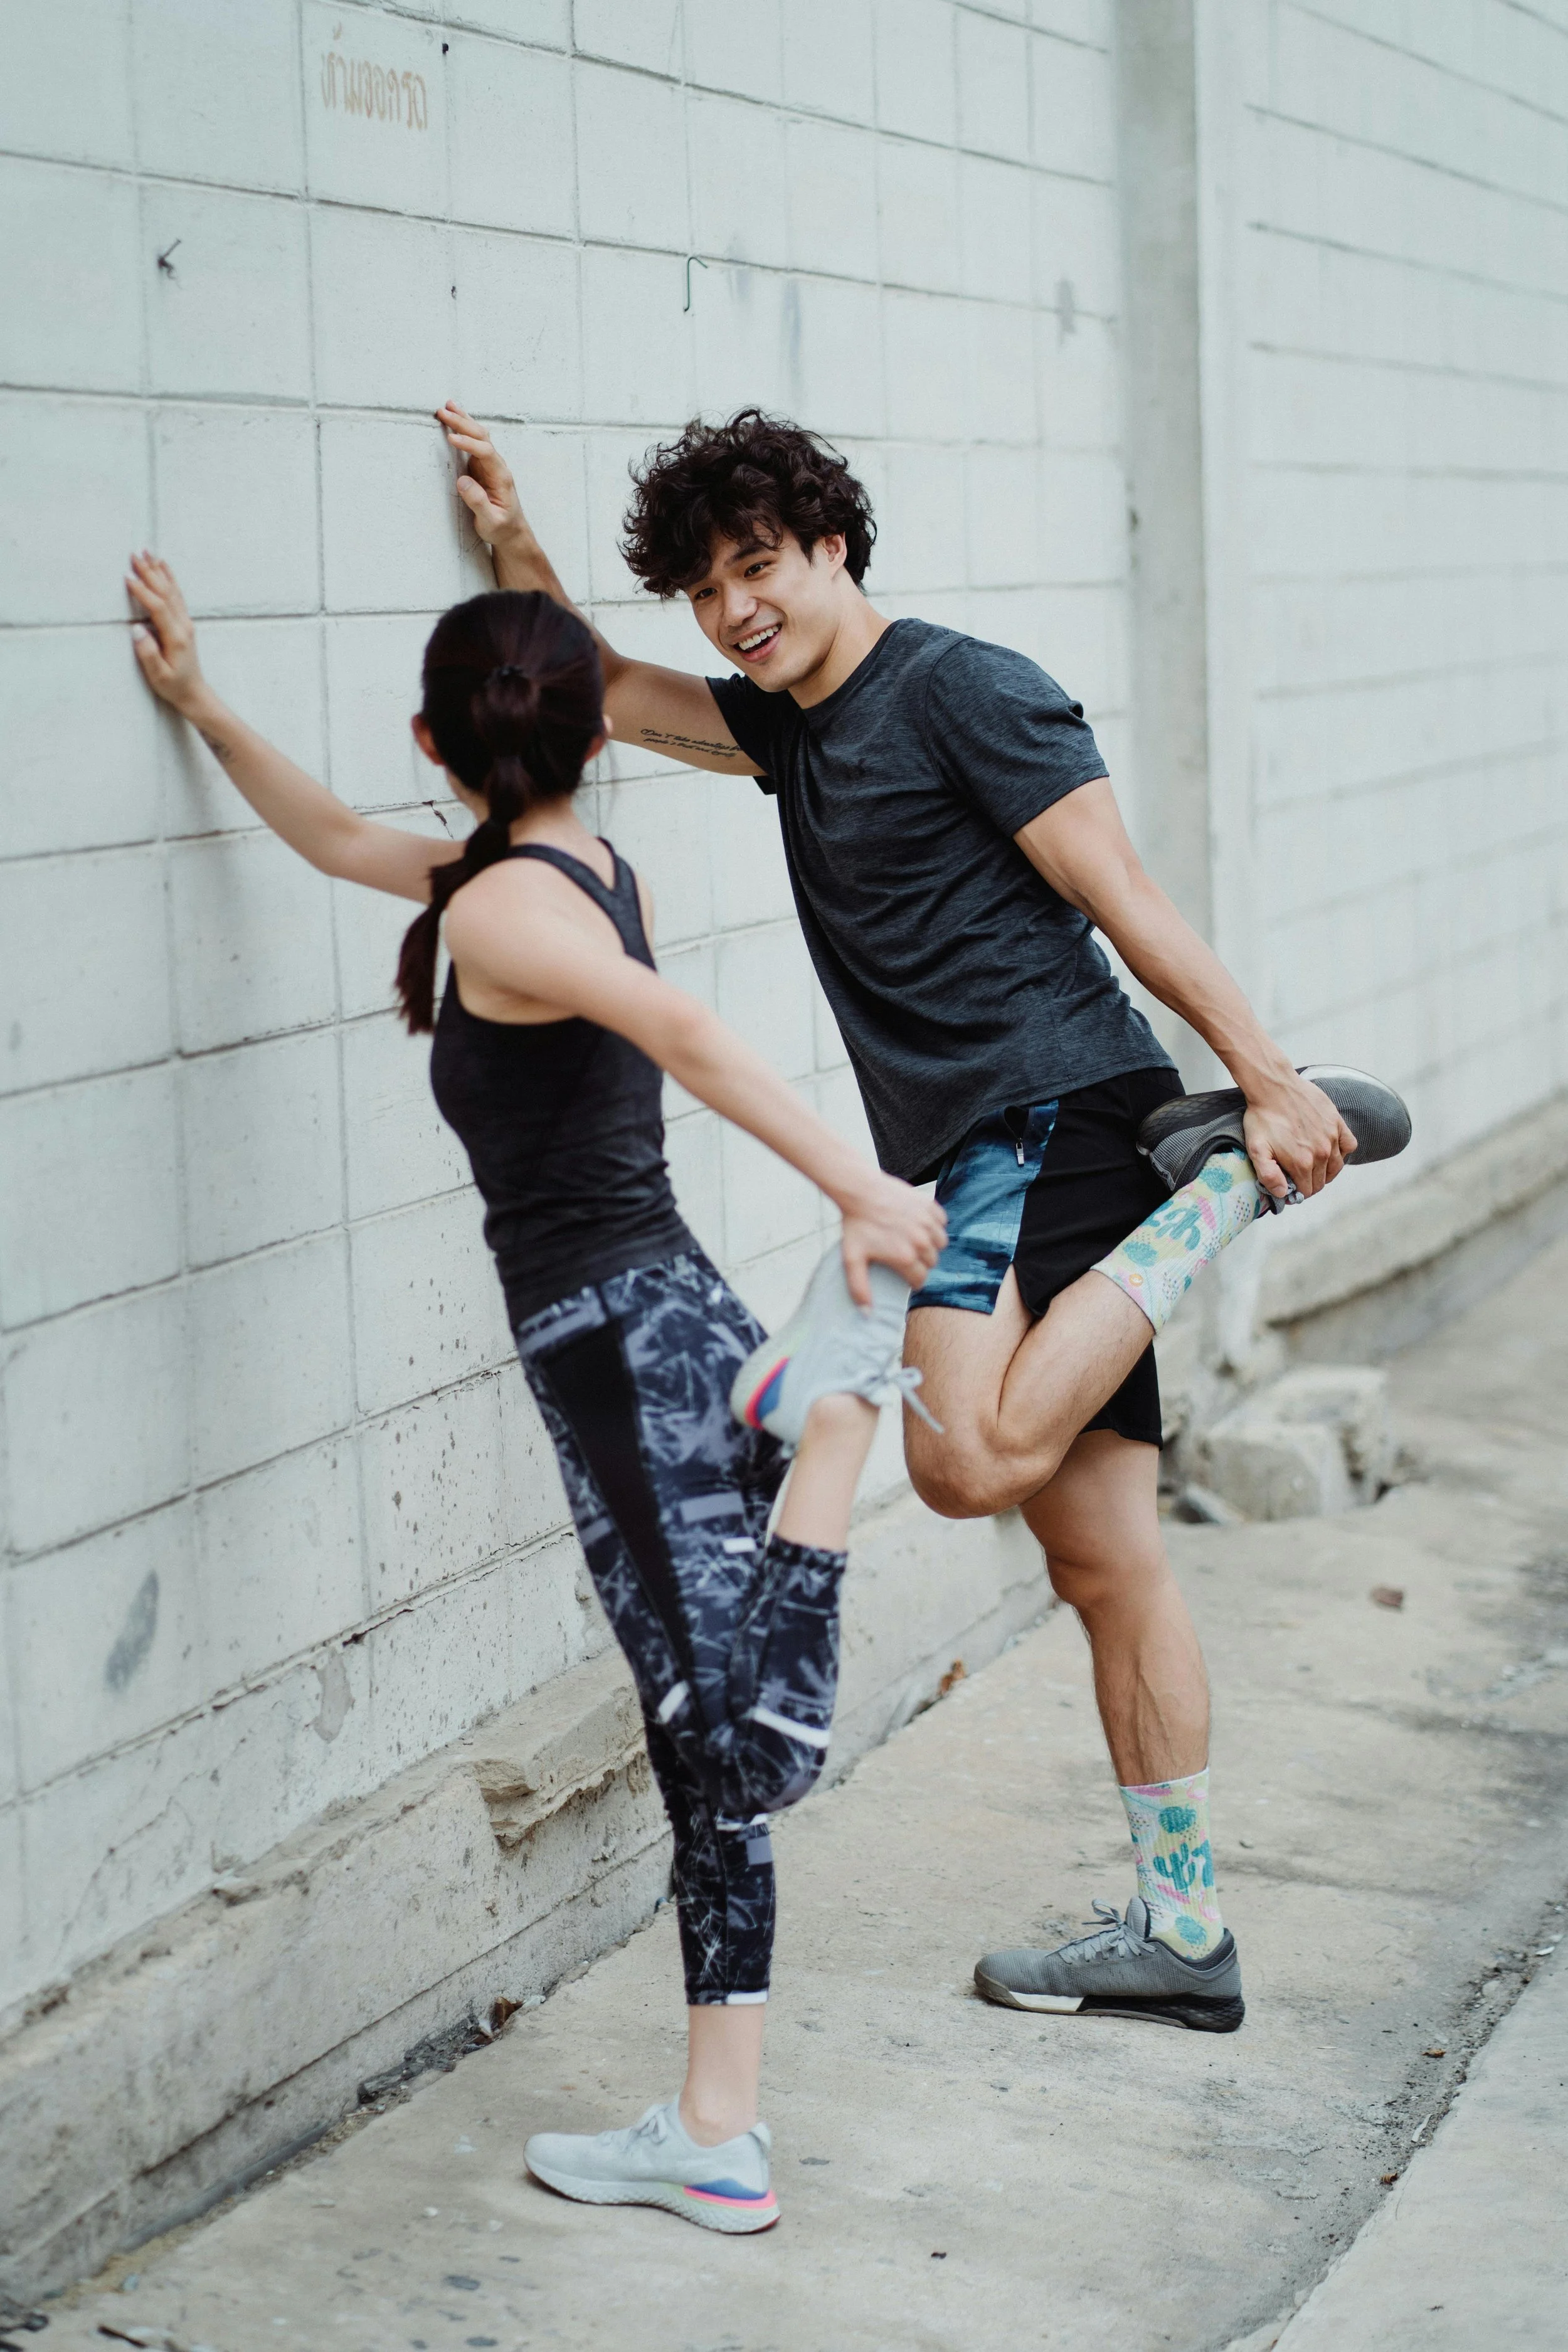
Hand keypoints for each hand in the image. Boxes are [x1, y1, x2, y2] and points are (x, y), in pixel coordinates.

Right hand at [126, 551, 205, 711]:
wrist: (194, 693)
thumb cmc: (174, 686)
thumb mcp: (158, 675)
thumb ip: (148, 653)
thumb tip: (137, 629)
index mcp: (176, 637)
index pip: (157, 607)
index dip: (142, 591)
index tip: (127, 577)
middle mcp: (183, 625)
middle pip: (165, 592)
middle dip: (149, 572)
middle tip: (134, 554)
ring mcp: (186, 622)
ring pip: (172, 590)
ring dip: (159, 571)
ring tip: (148, 552)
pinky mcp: (185, 623)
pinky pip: (177, 595)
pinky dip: (170, 579)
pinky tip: (164, 567)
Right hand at [437, 401, 526, 548]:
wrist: (511, 531)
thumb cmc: (501, 528)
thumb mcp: (490, 521)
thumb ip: (478, 502)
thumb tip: (462, 481)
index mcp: (501, 477)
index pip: (486, 452)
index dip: (469, 444)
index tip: (451, 439)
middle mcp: (497, 466)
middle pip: (482, 437)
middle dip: (463, 423)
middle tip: (443, 412)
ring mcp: (490, 464)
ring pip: (479, 436)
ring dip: (463, 420)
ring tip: (448, 406)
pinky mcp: (481, 466)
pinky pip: (474, 442)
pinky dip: (464, 429)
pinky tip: (455, 419)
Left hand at [838, 1174, 946, 1305]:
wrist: (860, 1191)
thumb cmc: (856, 1225)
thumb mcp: (852, 1259)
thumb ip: (859, 1288)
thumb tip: (867, 1315)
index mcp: (905, 1257)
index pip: (920, 1279)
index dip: (912, 1279)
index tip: (904, 1274)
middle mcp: (921, 1241)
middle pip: (931, 1262)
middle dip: (920, 1262)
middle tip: (905, 1254)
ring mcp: (927, 1223)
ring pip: (940, 1243)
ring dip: (930, 1244)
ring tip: (914, 1240)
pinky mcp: (930, 1206)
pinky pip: (941, 1222)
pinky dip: (934, 1225)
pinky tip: (918, 1224)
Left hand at [1242, 1072, 1355, 1200]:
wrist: (1274, 1086)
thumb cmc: (1262, 1117)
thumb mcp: (1256, 1149)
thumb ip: (1269, 1176)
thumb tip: (1283, 1194)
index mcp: (1302, 1163)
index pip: (1308, 1191)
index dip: (1298, 1192)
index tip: (1290, 1186)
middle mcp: (1321, 1153)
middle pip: (1322, 1181)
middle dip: (1310, 1182)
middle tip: (1298, 1175)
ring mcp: (1332, 1137)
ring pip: (1337, 1166)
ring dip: (1326, 1171)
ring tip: (1313, 1165)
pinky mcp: (1337, 1123)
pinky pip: (1349, 1144)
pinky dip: (1343, 1150)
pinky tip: (1330, 1148)